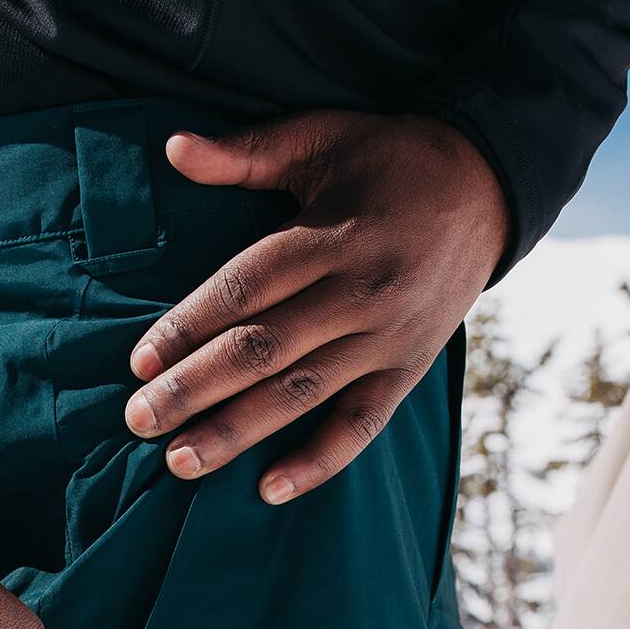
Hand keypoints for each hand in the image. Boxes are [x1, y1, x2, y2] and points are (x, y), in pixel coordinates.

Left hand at [124, 110, 511, 502]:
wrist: (491, 186)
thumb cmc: (389, 161)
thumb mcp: (323, 138)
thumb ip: (247, 152)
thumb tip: (173, 148)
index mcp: (332, 235)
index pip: (246, 289)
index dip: (188, 326)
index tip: (139, 363)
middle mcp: (360, 292)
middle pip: (263, 350)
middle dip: (195, 390)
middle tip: (139, 420)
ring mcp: (388, 337)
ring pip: (301, 394)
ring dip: (236, 432)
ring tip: (179, 462)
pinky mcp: (409, 369)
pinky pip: (361, 425)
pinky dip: (318, 462)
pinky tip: (268, 490)